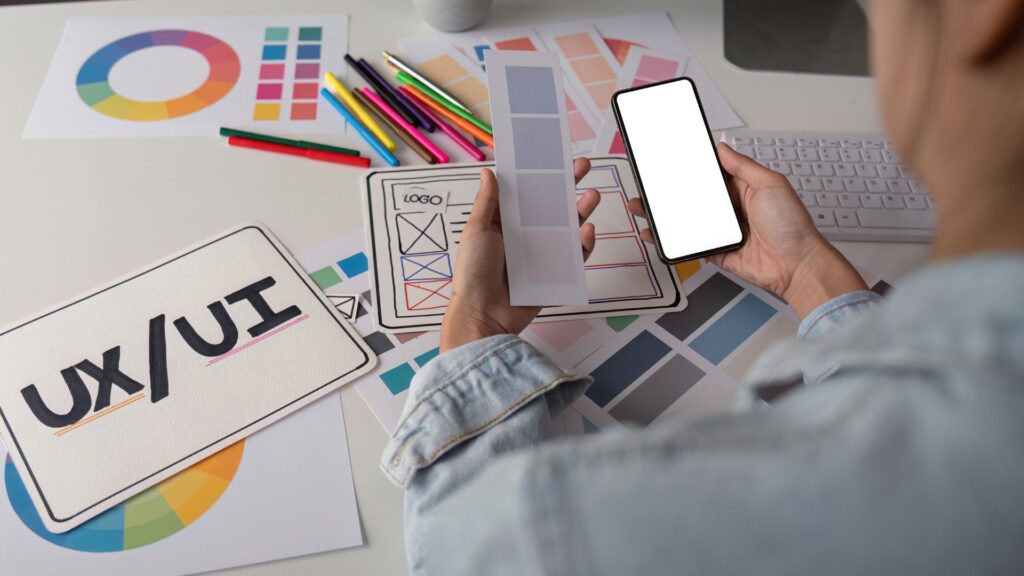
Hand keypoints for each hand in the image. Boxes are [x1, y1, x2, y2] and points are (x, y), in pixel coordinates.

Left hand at [440, 158, 600, 351]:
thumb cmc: (473, 272)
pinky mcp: (554, 275)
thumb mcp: (477, 231)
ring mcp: (541, 255)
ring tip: (592, 195)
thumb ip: (487, 202)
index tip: (554, 157)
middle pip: (551, 206)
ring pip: (567, 228)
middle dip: (568, 185)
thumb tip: (489, 172)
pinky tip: (586, 231)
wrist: (482, 314)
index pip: (527, 193)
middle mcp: (525, 236)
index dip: (540, 174)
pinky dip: (583, 245)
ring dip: (581, 210)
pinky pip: (574, 258)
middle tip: (583, 166)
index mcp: (505, 223)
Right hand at [628, 142, 865, 318]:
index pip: (710, 173)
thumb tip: (723, 147)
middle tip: (647, 183)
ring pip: (685, 220)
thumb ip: (743, 166)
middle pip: (692, 196)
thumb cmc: (791, 225)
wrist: (796, 265)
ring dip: (662, 214)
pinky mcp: (715, 251)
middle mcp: (729, 208)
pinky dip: (670, 240)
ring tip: (641, 205)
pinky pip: (688, 244)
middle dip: (668, 190)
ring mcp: (721, 230)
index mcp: (742, 188)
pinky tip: (655, 233)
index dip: (691, 166)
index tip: (670, 158)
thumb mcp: (770, 184)